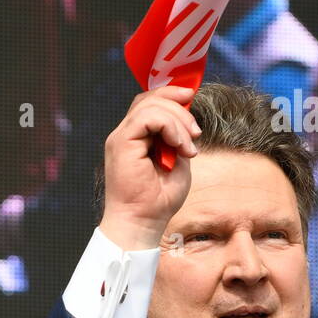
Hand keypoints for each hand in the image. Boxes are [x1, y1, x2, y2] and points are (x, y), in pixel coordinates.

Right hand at [98, 86, 200, 250]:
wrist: (142, 222)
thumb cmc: (159, 200)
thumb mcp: (177, 161)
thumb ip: (178, 138)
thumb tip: (187, 118)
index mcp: (136, 138)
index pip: (149, 103)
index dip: (171, 95)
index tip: (193, 102)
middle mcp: (125, 134)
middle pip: (149, 98)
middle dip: (180, 108)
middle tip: (196, 133)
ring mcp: (121, 138)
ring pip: (149, 105)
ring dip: (178, 120)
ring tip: (187, 147)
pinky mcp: (121, 143)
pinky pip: (147, 117)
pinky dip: (169, 126)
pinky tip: (179, 145)